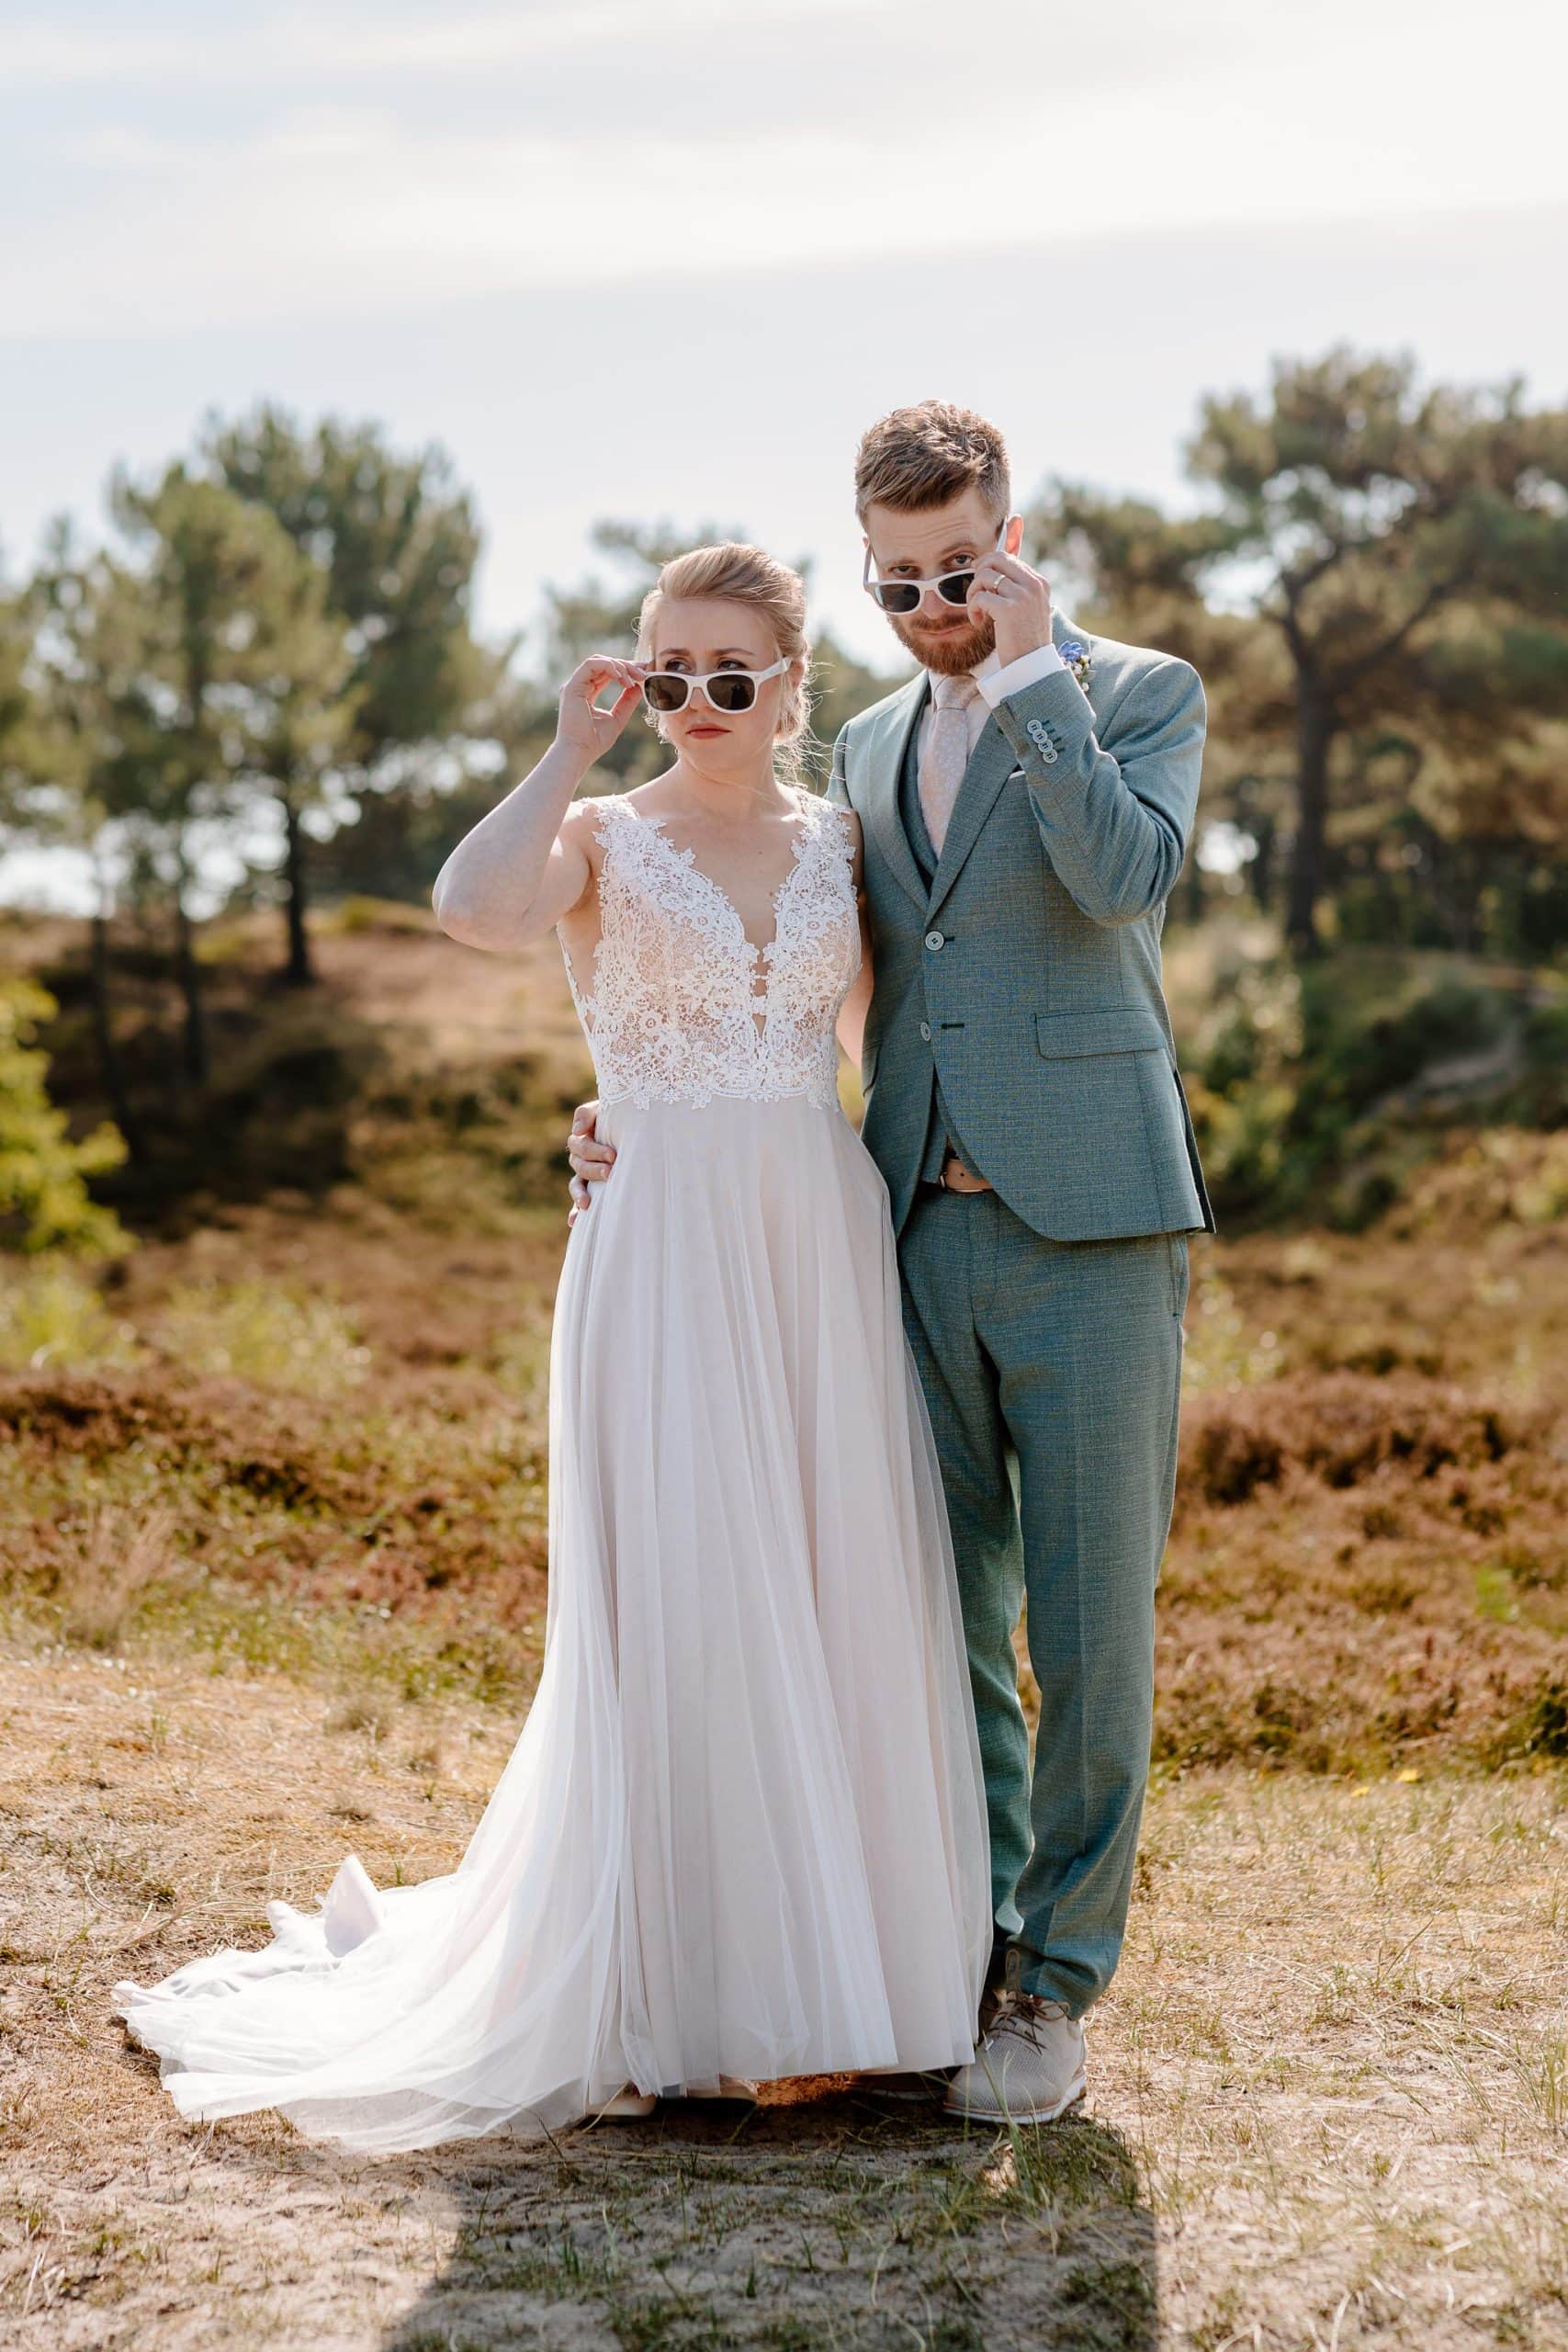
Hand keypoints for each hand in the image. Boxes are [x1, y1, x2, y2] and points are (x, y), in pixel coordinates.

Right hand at [555, 657, 646, 766]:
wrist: (579, 753)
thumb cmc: (594, 742)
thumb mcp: (618, 718)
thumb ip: (627, 702)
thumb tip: (639, 686)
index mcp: (586, 692)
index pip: (607, 673)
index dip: (626, 669)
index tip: (645, 672)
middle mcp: (579, 686)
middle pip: (605, 664)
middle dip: (626, 666)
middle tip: (644, 672)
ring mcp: (574, 685)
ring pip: (599, 661)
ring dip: (620, 666)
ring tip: (634, 678)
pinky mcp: (572, 686)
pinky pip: (591, 665)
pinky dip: (608, 666)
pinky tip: (622, 678)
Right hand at [566, 1099, 614, 1223]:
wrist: (639, 1125)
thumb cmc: (624, 1115)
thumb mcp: (607, 1108)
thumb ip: (588, 1114)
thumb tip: (577, 1130)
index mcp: (584, 1138)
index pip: (580, 1146)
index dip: (593, 1151)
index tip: (613, 1155)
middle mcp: (582, 1157)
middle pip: (579, 1165)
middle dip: (593, 1170)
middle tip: (610, 1172)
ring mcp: (587, 1175)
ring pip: (576, 1184)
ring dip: (579, 1193)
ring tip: (587, 1203)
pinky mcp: (593, 1188)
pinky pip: (580, 1200)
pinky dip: (575, 1211)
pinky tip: (574, 1222)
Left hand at [967, 514, 1052, 667]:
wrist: (1032, 667)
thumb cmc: (1026, 639)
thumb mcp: (1029, 608)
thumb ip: (1017, 589)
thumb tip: (989, 569)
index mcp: (1039, 582)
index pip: (1008, 558)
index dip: (988, 565)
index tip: (979, 579)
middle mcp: (1033, 585)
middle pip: (995, 559)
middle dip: (979, 572)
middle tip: (975, 592)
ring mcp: (1022, 596)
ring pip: (984, 576)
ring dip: (973, 593)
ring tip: (978, 611)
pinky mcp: (1008, 610)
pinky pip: (979, 597)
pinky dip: (973, 609)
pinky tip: (978, 622)